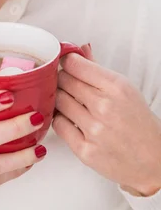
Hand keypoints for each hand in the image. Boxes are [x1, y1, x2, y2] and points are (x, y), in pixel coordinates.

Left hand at [53, 44, 160, 196]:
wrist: (153, 160)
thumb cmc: (138, 123)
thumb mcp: (124, 89)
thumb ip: (97, 69)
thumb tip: (80, 49)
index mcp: (116, 87)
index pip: (75, 64)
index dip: (66, 62)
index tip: (66, 64)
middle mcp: (104, 107)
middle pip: (63, 81)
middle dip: (62, 80)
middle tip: (67, 84)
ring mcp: (94, 129)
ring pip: (58, 101)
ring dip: (60, 100)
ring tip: (70, 103)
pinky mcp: (85, 150)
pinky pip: (58, 125)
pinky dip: (61, 120)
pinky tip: (71, 119)